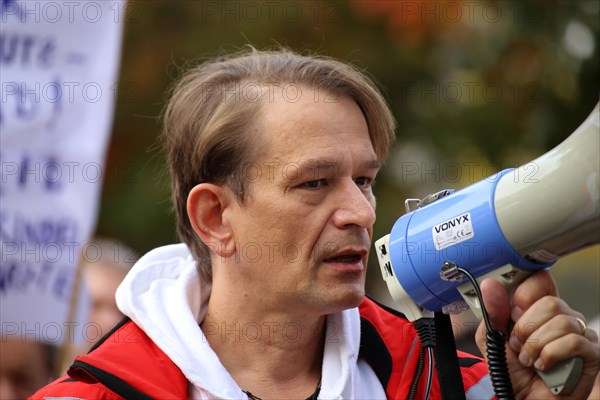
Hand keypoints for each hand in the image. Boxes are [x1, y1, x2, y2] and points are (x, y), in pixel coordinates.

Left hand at [475, 270, 598, 398]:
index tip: (513, 312)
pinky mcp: (592, 353)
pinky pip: (574, 342)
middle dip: (526, 327)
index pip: (542, 281)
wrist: (524, 399)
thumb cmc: (513, 369)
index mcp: (540, 308)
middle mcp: (564, 317)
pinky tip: (543, 366)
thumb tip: (490, 285)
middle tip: (518, 345)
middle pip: (550, 302)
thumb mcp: (493, 338)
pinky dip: (551, 355)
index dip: (525, 293)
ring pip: (562, 322)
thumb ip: (492, 312)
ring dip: (536, 345)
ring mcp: (581, 334)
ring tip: (528, 360)